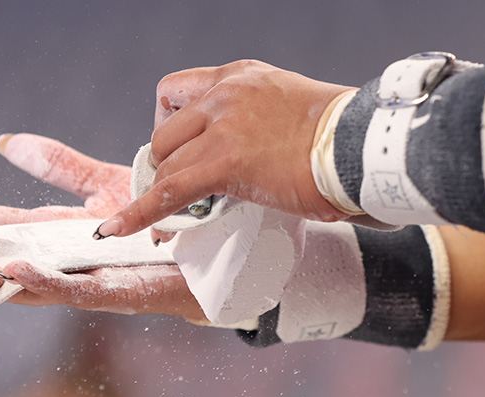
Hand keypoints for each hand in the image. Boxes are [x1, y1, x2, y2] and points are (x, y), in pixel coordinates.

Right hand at [0, 133, 205, 320]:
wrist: (208, 246)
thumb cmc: (156, 221)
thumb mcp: (101, 184)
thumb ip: (57, 165)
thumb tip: (5, 143)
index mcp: (50, 232)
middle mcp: (58, 258)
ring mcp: (82, 276)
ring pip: (18, 284)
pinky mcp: (114, 288)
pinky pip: (72, 288)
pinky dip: (42, 282)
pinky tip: (16, 270)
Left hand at [94, 60, 353, 238]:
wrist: (368, 145)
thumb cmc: (351, 140)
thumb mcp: (300, 116)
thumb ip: (272, 128)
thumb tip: (274, 160)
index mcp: (244, 79)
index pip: (182, 91)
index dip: (173, 124)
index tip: (183, 149)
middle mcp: (226, 94)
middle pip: (166, 129)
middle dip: (167, 163)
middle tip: (182, 191)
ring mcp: (222, 125)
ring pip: (165, 161)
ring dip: (163, 191)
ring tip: (168, 221)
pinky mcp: (225, 162)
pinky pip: (167, 191)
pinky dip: (139, 214)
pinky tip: (117, 231)